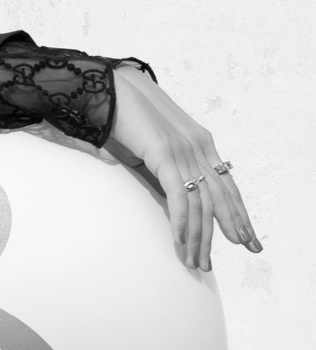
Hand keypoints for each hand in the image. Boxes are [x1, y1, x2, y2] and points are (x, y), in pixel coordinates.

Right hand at [105, 64, 260, 270]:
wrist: (106, 87)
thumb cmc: (122, 115)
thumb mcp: (149, 147)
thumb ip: (160, 169)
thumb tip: (165, 195)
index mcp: (199, 142)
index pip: (226, 182)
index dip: (236, 210)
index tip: (244, 235)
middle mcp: (199, 145)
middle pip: (222, 195)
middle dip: (233, 226)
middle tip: (243, 251)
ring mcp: (184, 150)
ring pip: (201, 203)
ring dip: (200, 237)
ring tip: (197, 261)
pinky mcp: (164, 154)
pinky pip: (179, 197)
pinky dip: (182, 223)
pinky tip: (181, 243)